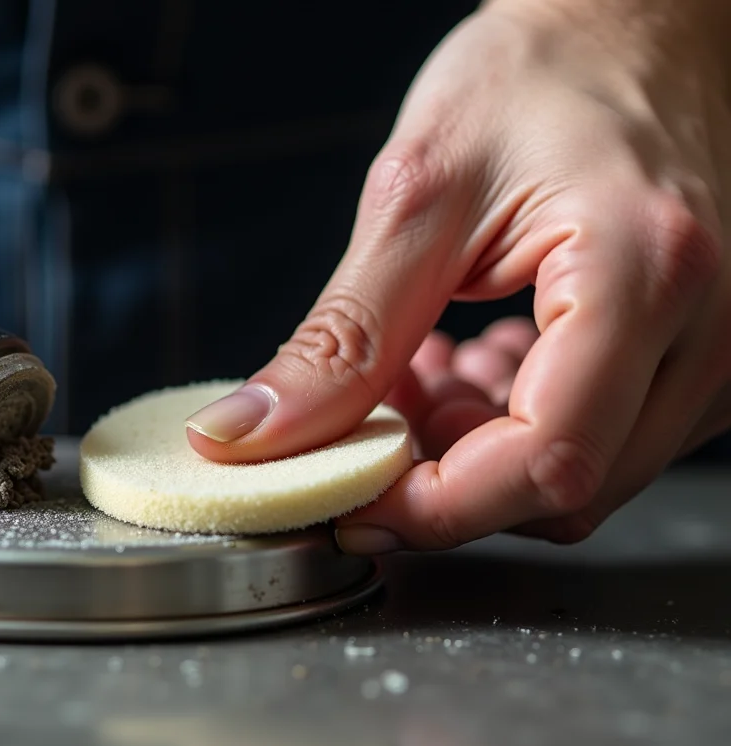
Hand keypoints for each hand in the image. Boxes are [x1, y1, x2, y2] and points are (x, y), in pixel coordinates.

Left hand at [186, 0, 730, 551]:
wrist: (631, 27)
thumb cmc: (540, 75)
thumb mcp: (417, 194)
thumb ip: (340, 334)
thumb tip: (253, 434)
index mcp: (644, 273)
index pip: (543, 461)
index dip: (429, 506)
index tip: (343, 497)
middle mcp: (708, 330)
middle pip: (561, 490)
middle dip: (441, 476)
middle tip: (368, 410)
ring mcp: (715, 353)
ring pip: (576, 477)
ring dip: (469, 450)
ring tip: (415, 367)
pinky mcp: (695, 359)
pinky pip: (598, 439)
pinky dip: (508, 425)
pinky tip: (465, 362)